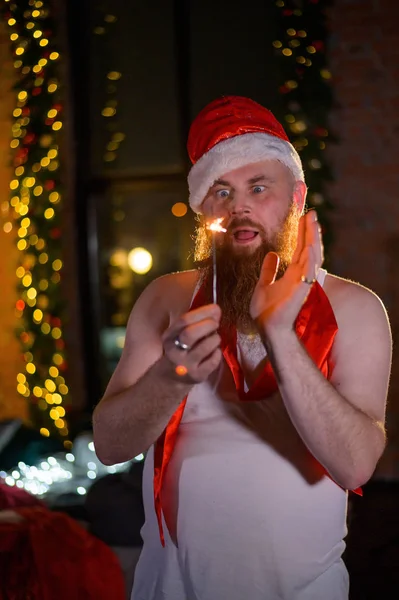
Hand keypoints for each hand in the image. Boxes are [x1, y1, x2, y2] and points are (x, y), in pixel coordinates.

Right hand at [161, 304, 221, 383]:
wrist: (171, 377)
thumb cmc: (180, 349)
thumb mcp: (180, 334)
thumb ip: (196, 321)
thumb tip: (216, 310)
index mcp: (169, 337)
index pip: (184, 320)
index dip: (202, 312)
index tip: (215, 309)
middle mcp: (174, 351)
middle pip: (191, 333)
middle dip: (208, 325)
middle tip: (215, 324)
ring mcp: (185, 365)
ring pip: (205, 347)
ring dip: (215, 339)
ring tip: (215, 338)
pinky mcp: (197, 376)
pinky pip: (213, 361)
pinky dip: (217, 353)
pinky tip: (214, 351)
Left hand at [250, 210, 322, 338]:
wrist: (267, 329)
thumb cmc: (266, 311)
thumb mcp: (263, 285)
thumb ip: (269, 270)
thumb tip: (272, 254)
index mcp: (293, 274)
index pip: (301, 248)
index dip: (304, 232)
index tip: (306, 216)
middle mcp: (300, 276)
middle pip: (309, 249)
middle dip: (311, 231)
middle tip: (312, 213)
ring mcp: (302, 283)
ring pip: (312, 257)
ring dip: (312, 240)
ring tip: (312, 223)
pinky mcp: (300, 292)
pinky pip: (308, 274)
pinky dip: (310, 260)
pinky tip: (309, 247)